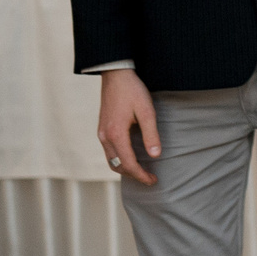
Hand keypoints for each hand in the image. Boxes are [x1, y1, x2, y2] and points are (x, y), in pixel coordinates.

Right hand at [96, 68, 161, 186]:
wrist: (115, 75)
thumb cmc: (133, 91)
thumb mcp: (147, 111)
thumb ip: (151, 134)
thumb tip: (155, 156)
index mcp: (116, 134)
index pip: (128, 163)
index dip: (141, 175)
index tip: (153, 180)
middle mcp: (105, 137)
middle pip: (117, 166)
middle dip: (134, 175)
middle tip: (150, 178)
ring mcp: (101, 134)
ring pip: (111, 160)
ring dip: (125, 169)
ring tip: (142, 171)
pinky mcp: (102, 129)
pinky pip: (109, 152)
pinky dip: (119, 160)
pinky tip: (132, 157)